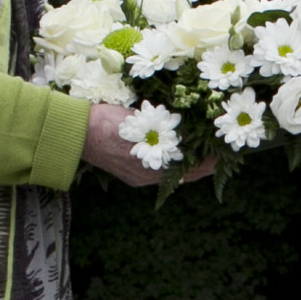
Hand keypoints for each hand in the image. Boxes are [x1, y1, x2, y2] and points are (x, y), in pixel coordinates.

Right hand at [81, 103, 214, 187]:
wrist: (75, 132)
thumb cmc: (107, 124)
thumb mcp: (142, 122)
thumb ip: (166, 129)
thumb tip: (192, 130)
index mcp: (152, 168)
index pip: (192, 170)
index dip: (210, 162)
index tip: (225, 153)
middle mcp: (147, 177)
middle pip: (184, 175)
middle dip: (202, 164)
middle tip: (219, 153)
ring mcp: (138, 177)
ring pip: (171, 174)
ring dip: (186, 164)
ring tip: (203, 153)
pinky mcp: (129, 173)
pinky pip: (158, 172)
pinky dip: (170, 164)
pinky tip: (176, 154)